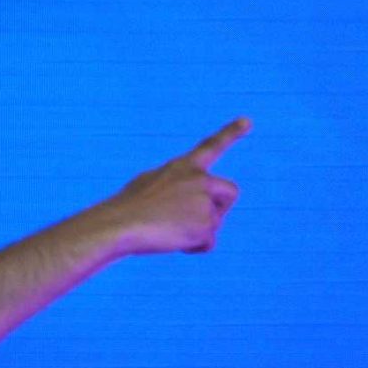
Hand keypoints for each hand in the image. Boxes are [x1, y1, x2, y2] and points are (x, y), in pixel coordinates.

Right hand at [95, 118, 249, 255]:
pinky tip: (173, 241)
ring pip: (215, 222)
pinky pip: (208, 242)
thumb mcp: (149, 185)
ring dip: (197, 231)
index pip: (212, 146)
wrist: (119, 224)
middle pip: (230, 192)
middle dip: (221, 207)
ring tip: (169, 229)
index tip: (248, 121)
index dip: (231, 133)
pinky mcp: (206, 225)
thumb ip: (175, 186)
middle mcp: (200, 179)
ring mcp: (204, 201)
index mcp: (183, 166)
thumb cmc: (127, 207)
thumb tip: (185, 204)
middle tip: (196, 219)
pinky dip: (194, 247)